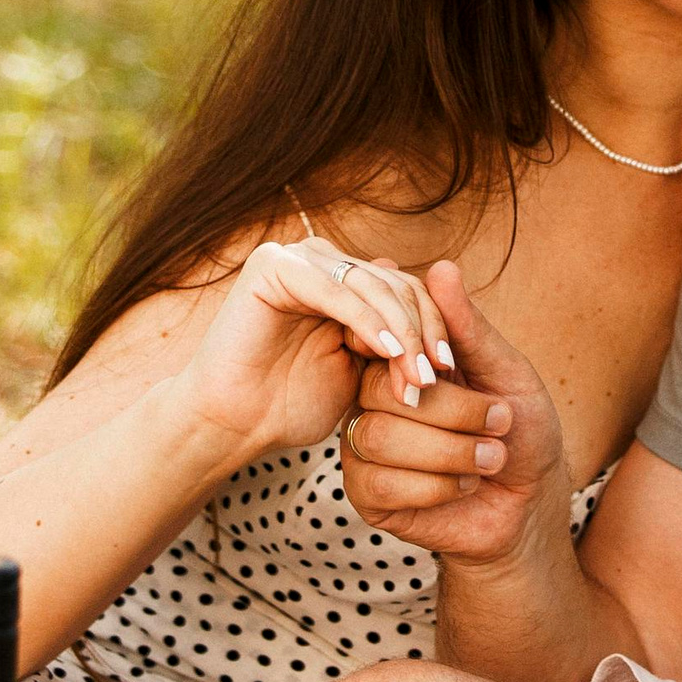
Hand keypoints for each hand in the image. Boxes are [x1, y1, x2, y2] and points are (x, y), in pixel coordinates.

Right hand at [176, 236, 452, 461]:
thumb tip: (438, 325)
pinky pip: (336, 290)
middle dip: (421, 332)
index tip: (447, 371)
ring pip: (372, 286)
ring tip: (415, 377)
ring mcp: (298, 259)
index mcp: (345, 283)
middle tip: (432, 378)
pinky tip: (387, 353)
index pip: (408, 291)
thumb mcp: (361, 374)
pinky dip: (367, 321)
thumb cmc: (292, 404)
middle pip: (396, 284)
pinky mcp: (273, 266)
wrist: (234, 423)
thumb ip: (393, 345)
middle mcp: (324, 263)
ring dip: (401, 332)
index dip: (434, 326)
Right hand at [338, 261, 569, 561]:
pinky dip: (438, 487)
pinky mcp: (367, 495)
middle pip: (382, 391)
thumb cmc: (521, 430)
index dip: (423, 354)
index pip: (384, 340)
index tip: (464, 371)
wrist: (531, 499)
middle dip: (454, 411)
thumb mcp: (506, 372)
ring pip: (380, 438)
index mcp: (399, 364)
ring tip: (491, 457)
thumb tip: (441, 267)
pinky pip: (381, 483)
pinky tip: (465, 485)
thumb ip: (469, 328)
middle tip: (499, 423)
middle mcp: (372, 400)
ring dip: (452, 451)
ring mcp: (364, 448)